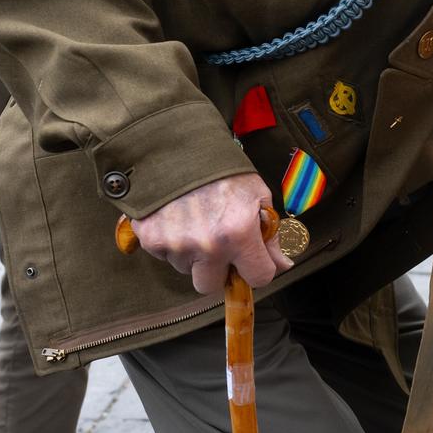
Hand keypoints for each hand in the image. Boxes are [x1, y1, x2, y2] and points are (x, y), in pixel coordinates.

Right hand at [132, 173, 290, 293]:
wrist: (174, 145)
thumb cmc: (222, 170)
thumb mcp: (257, 196)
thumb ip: (271, 235)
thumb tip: (282, 265)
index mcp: (239, 233)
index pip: (258, 278)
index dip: (258, 269)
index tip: (252, 259)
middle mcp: (207, 244)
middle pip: (211, 286)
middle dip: (217, 271)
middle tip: (219, 246)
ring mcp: (176, 244)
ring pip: (187, 270)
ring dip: (193, 255)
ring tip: (196, 223)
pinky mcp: (150, 238)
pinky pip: (164, 256)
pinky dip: (171, 243)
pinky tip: (177, 219)